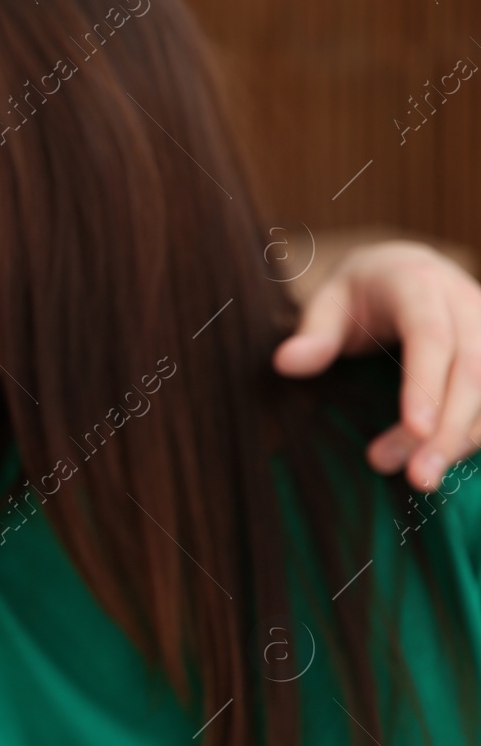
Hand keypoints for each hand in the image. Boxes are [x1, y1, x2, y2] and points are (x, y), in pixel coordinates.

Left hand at [274, 241, 480, 490]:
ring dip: (464, 437)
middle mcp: (463, 302)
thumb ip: (313, 333)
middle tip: (419, 477)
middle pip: (471, 369)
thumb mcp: (327, 301)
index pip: (430, 335)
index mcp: (417, 285)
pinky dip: (477, 431)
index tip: (416, 429)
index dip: (426, 383)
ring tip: (423, 478)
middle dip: (449, 428)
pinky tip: (447, 461)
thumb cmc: (360, 291)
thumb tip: (285, 364)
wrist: (405, 267)